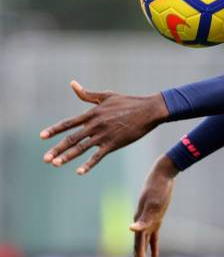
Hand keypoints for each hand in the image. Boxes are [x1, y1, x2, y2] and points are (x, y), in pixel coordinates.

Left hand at [40, 80, 169, 173]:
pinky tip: (79, 172)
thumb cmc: (129, 102)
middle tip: (45, 159)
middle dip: (57, 149)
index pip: (69, 123)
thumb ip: (88, 94)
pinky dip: (88, 164)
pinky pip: (98, 156)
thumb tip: (72, 84)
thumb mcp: (107, 95)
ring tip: (55, 164)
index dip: (54, 130)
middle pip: (72, 138)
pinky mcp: (114, 144)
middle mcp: (96, 124)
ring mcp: (104, 135)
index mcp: (93, 113)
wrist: (148, 110)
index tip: (42, 136)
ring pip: (81, 148)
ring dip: (67, 157)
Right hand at [130, 155, 178, 256]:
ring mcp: (148, 219)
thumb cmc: (158, 187)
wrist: (163, 172)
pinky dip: (153, 248)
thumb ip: (144, 218)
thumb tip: (131, 229)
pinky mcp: (156, 217)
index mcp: (139, 220)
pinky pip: (153, 236)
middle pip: (137, 247)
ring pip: (143, 244)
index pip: (137, 245)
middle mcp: (141, 222)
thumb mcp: (154, 203)